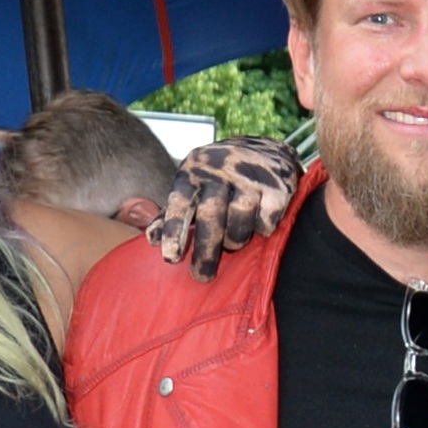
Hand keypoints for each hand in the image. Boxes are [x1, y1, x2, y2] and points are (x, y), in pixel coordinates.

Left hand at [150, 137, 300, 279]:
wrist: (267, 150)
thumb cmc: (220, 179)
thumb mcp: (193, 188)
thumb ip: (172, 214)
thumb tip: (151, 240)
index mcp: (193, 171)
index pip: (180, 202)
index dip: (174, 230)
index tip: (170, 257)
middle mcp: (219, 169)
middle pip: (211, 216)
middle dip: (206, 251)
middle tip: (202, 277)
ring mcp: (250, 176)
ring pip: (239, 222)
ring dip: (235, 240)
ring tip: (234, 242)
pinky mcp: (277, 186)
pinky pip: (265, 222)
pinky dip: (261, 229)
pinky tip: (259, 224)